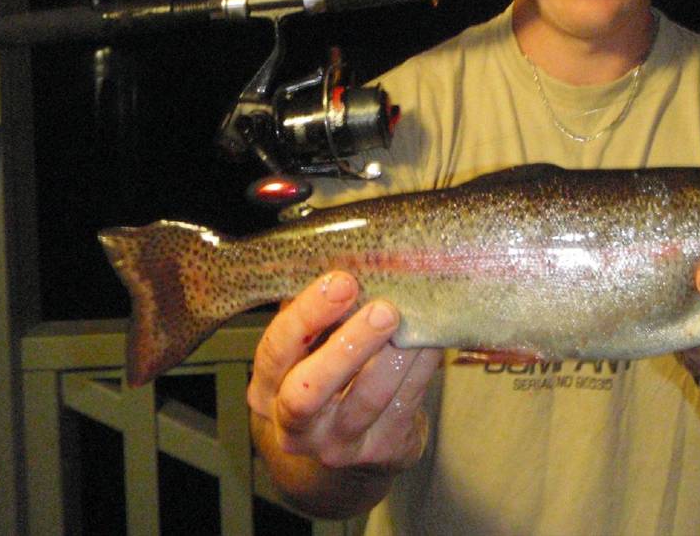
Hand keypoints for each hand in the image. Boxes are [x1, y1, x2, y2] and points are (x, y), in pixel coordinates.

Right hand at [247, 272, 442, 473]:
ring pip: (367, 399)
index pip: (275, 350)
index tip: (341, 280)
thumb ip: (317, 309)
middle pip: (310, 390)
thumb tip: (343, 249)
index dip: (307, 315)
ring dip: (395, 355)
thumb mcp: (307, 348)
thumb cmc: (324, 376)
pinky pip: (405, 404)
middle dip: (348, 345)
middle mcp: (294, 423)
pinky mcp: (381, 450)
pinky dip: (421, 368)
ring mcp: (337, 443)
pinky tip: (431, 339)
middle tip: (383, 310)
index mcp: (268, 387)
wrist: (344, 449)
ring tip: (415, 320)